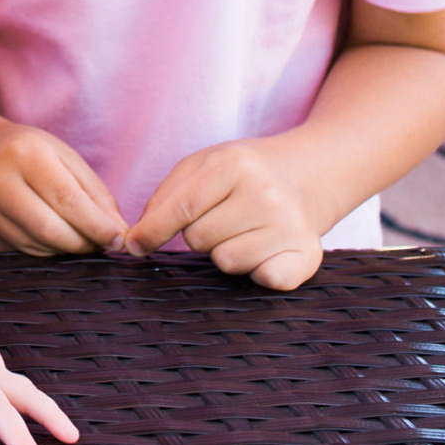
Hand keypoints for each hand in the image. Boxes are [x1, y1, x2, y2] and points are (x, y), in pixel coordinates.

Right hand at [0, 115, 123, 256]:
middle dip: (84, 242)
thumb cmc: (26, 150)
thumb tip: (118, 232)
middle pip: (50, 229)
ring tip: (77, 234)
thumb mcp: (63, 156)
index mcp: (25, 154)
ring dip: (65, 248)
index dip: (98, 225)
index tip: (119, 238)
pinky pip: (21, 250)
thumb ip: (94, 192)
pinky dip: (44, 248)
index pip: (67, 200)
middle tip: (102, 241)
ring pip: (36, 245)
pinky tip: (51, 235)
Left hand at [123, 138, 322, 290]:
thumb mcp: (204, 165)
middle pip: (199, 239)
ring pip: (225, 262)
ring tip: (245, 230)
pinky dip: (259, 272)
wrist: (310, 173)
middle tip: (224, 216)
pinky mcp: (306, 254)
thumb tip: (138, 239)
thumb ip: (166, 195)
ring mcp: (288, 225)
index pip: (180, 208)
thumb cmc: (245, 172)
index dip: (152, 231)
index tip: (134, 247)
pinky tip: (267, 251)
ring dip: (226, 251)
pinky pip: (263, 280)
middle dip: (200, 233)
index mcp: (232, 165)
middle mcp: (264, 194)